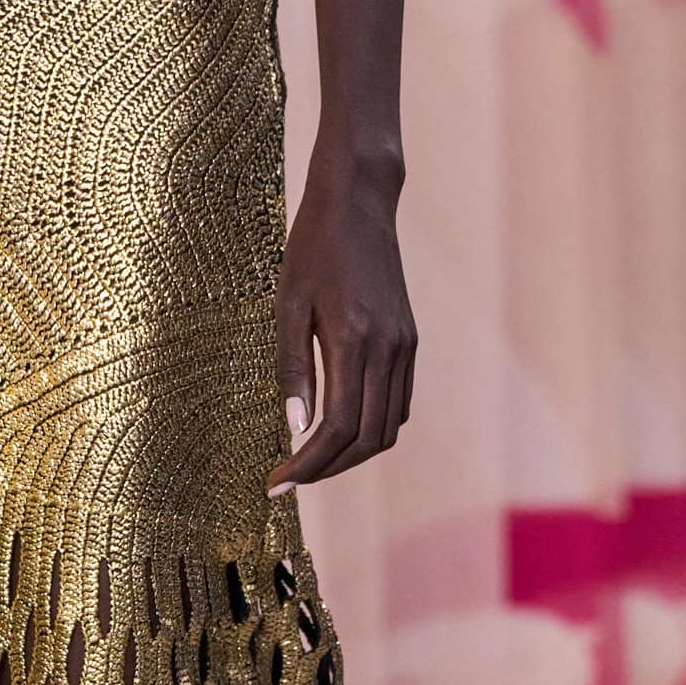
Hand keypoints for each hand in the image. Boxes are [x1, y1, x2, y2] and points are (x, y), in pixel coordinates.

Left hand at [267, 160, 416, 492]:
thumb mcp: (287, 305)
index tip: (276, 482)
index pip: (336, 429)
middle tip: (288, 478)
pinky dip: (371, 429)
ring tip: (310, 460)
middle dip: (326, 469)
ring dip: (350, 454)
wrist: (360, 202)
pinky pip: (398, 404)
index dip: (306, 465)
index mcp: (354, 341)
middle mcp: (388, 350)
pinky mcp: (409, 341)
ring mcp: (404, 347)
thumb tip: (295, 427)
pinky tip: (338, 429)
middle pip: (366, 440)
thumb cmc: (312, 248)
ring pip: (388, 428)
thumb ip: (292, 367)